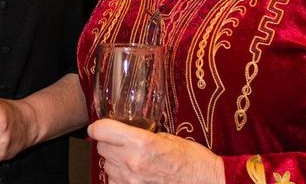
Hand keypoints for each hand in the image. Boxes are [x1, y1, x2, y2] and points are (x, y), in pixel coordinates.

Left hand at [89, 119, 224, 183]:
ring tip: (131, 160)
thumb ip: (141, 133)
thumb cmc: (191, 159)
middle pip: (102, 148)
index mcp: (141, 142)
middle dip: (109, 143)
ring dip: (114, 162)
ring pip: (107, 167)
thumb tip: (123, 131)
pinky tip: (133, 174)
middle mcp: (132, 162)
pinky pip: (114, 183)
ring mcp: (132, 182)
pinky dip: (119, 178)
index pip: (102, 131)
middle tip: (123, 143)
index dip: (98, 127)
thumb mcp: (166, 137)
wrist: (206, 182)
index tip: (99, 127)